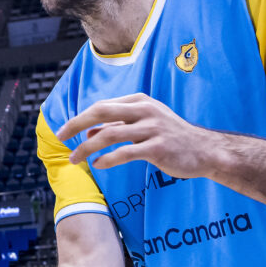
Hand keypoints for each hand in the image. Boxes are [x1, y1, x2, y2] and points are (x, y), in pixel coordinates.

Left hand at [56, 93, 218, 176]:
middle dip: (76, 124)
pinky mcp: (157, 147)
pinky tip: (98, 165)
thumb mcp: (145, 125)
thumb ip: (118, 126)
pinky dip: (108, 159)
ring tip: (74, 158)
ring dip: (87, 147)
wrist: (205, 151)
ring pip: (110, 135)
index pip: (102, 106)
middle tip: (60, 136)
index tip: (65, 130)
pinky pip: (125, 153)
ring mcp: (152, 128)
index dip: (81, 117)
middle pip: (101, 112)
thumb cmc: (172, 138)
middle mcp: (145, 110)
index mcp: (140, 101)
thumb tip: (89, 131)